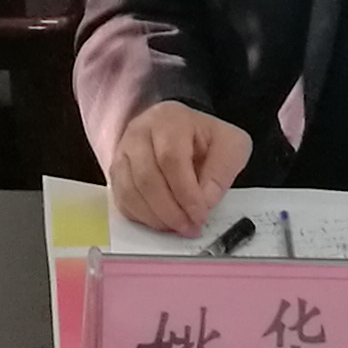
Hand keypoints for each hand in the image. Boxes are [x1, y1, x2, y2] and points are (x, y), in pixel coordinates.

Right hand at [106, 100, 251, 236]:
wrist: (184, 132)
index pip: (171, 159)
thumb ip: (222, 172)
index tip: (200, 215)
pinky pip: (122, 199)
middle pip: (146, 177)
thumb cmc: (206, 139)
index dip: (185, 193)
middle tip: (189, 227)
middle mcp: (140, 132)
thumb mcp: (231, 146)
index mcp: (170, 120)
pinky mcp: (116, 171)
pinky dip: (141, 217)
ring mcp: (124, 151)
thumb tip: (204, 201)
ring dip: (155, 217)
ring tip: (177, 227)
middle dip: (170, 211)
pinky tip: (161, 222)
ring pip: (129, 191)